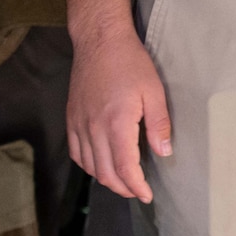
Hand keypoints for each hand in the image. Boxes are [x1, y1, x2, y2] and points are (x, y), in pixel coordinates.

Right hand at [66, 28, 171, 201]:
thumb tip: (164, 153)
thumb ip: (159, 124)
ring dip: (107, 180)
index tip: (147, 195)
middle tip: (138, 191)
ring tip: (124, 182)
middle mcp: (93, 128)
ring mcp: (79, 124)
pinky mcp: (71, 118)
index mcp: (116, 123)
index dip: (136, 187)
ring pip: (89, 167)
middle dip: (124, 188)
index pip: (124, 168)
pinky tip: (101, 165)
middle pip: (105, 173)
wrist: (99, 40)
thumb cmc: (130, 62)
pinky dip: (89, 166)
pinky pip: (76, 153)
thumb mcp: (154, 90)